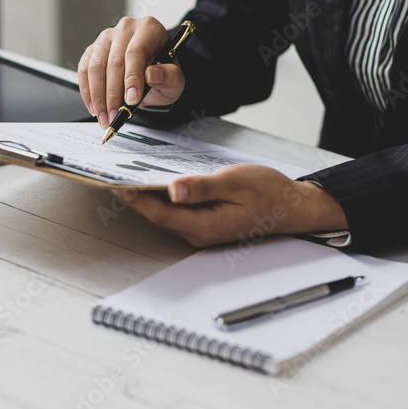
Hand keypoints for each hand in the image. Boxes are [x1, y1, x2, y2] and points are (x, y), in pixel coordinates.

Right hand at [77, 16, 185, 127]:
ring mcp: (106, 39)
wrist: (151, 74)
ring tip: (104, 116)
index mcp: (149, 29)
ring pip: (95, 67)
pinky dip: (87, 92)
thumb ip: (169, 76)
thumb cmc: (162, 73)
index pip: (136, 51)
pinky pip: (84, 71)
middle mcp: (125, 29)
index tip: (132, 100)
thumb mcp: (175, 79)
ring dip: (98, 96)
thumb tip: (152, 75)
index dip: (132, 77)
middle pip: (114, 62)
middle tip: (115, 115)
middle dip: (113, 94)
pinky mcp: (92, 50)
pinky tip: (94, 107)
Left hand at [113, 165, 348, 247]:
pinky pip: (175, 214)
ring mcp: (200, 232)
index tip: (116, 181)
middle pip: (157, 216)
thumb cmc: (269, 193)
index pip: (159, 212)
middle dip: (135, 196)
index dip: (135, 197)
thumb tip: (173, 189)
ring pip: (164, 215)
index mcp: (205, 225)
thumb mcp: (235, 181)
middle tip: (114, 174)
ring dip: (147, 198)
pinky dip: (163, 200)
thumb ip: (202, 187)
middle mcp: (199, 234)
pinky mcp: (203, 225)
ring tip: (129, 175)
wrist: (293, 207)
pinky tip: (156, 184)